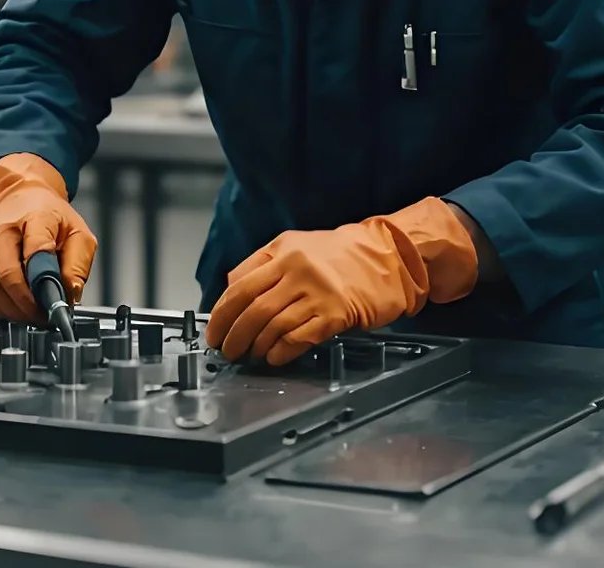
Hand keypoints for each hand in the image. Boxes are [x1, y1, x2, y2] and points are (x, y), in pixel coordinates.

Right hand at [0, 154, 96, 322]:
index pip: (36, 252)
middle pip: (8, 278)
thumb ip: (78, 263)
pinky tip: (14, 307)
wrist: (18, 197)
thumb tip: (70, 294)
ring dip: (13, 311)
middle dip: (29, 305)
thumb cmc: (49, 216)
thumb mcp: (78, 233)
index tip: (58, 303)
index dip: (47, 284)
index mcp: (33, 218)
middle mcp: (0, 232)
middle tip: (46, 315)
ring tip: (32, 313)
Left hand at [205, 197, 479, 365]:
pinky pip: (300, 337)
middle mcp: (298, 271)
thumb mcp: (296, 245)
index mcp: (284, 252)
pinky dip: (282, 351)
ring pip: (274, 326)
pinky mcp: (336, 313)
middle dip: (235, 335)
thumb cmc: (341, 254)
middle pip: (254, 309)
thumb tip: (231, 288)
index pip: (241, 286)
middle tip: (228, 350)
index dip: (222, 313)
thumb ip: (262, 263)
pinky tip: (275, 357)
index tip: (214, 331)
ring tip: (251, 355)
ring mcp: (318, 293)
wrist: (390, 255)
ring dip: (257, 346)